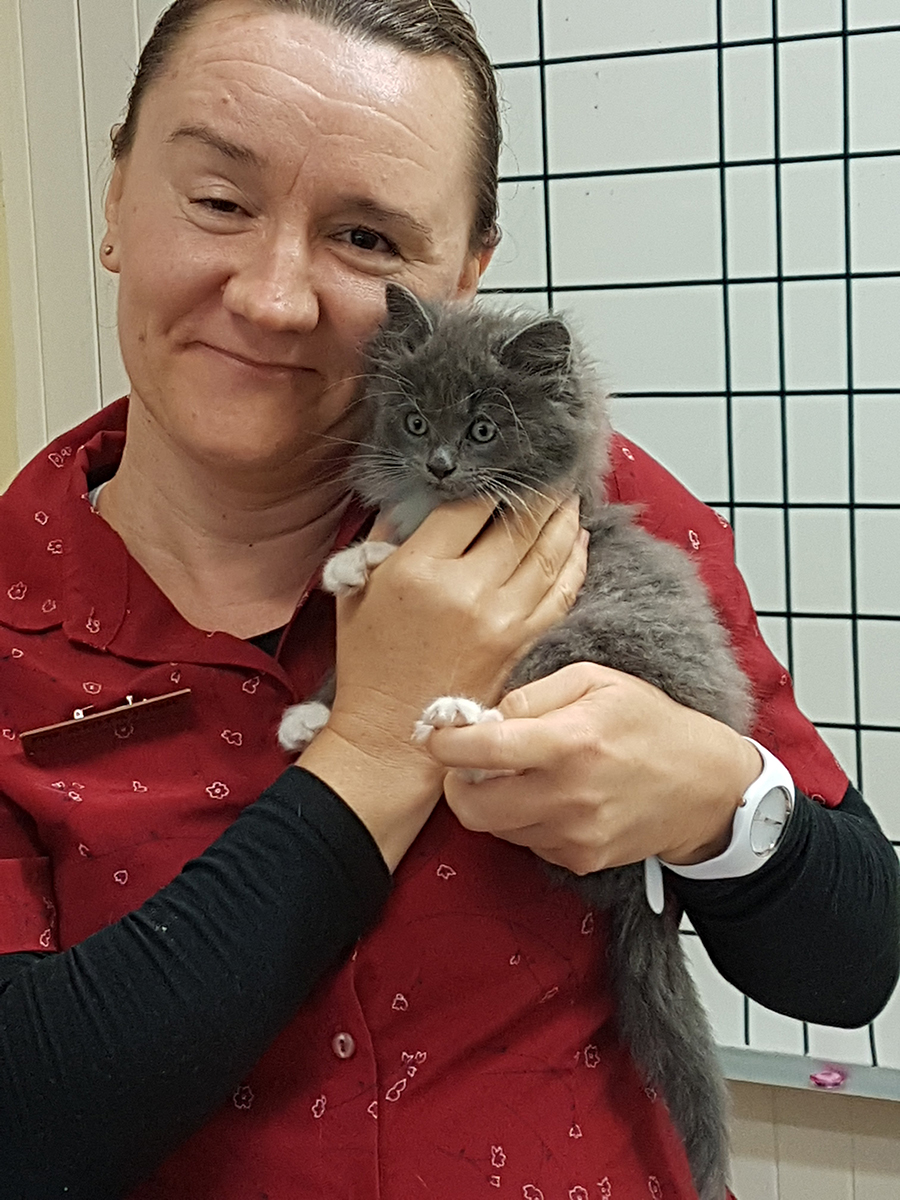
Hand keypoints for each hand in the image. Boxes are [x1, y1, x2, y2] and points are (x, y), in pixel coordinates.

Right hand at [298, 494, 587, 867]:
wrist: (391, 735)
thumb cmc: (369, 665)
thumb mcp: (357, 591)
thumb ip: (384, 539)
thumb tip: (410, 502)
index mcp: (419, 570)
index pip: (470, 506)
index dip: (492, 480)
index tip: (504, 465)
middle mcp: (466, 589)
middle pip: (519, 524)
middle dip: (541, 492)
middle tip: (553, 469)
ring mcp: (500, 618)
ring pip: (547, 555)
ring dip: (564, 520)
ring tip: (569, 497)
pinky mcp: (521, 643)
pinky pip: (559, 593)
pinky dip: (573, 564)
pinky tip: (578, 543)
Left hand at [425, 662, 762, 874]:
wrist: (706, 788)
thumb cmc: (651, 723)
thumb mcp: (597, 680)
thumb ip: (534, 693)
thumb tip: (483, 715)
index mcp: (571, 742)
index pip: (484, 751)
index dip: (447, 743)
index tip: (437, 735)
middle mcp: (569, 796)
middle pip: (472, 806)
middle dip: (459, 781)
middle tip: (473, 761)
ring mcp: (575, 835)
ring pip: (494, 827)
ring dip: (492, 800)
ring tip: (521, 774)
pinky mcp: (580, 860)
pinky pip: (525, 842)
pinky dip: (523, 819)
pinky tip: (551, 796)